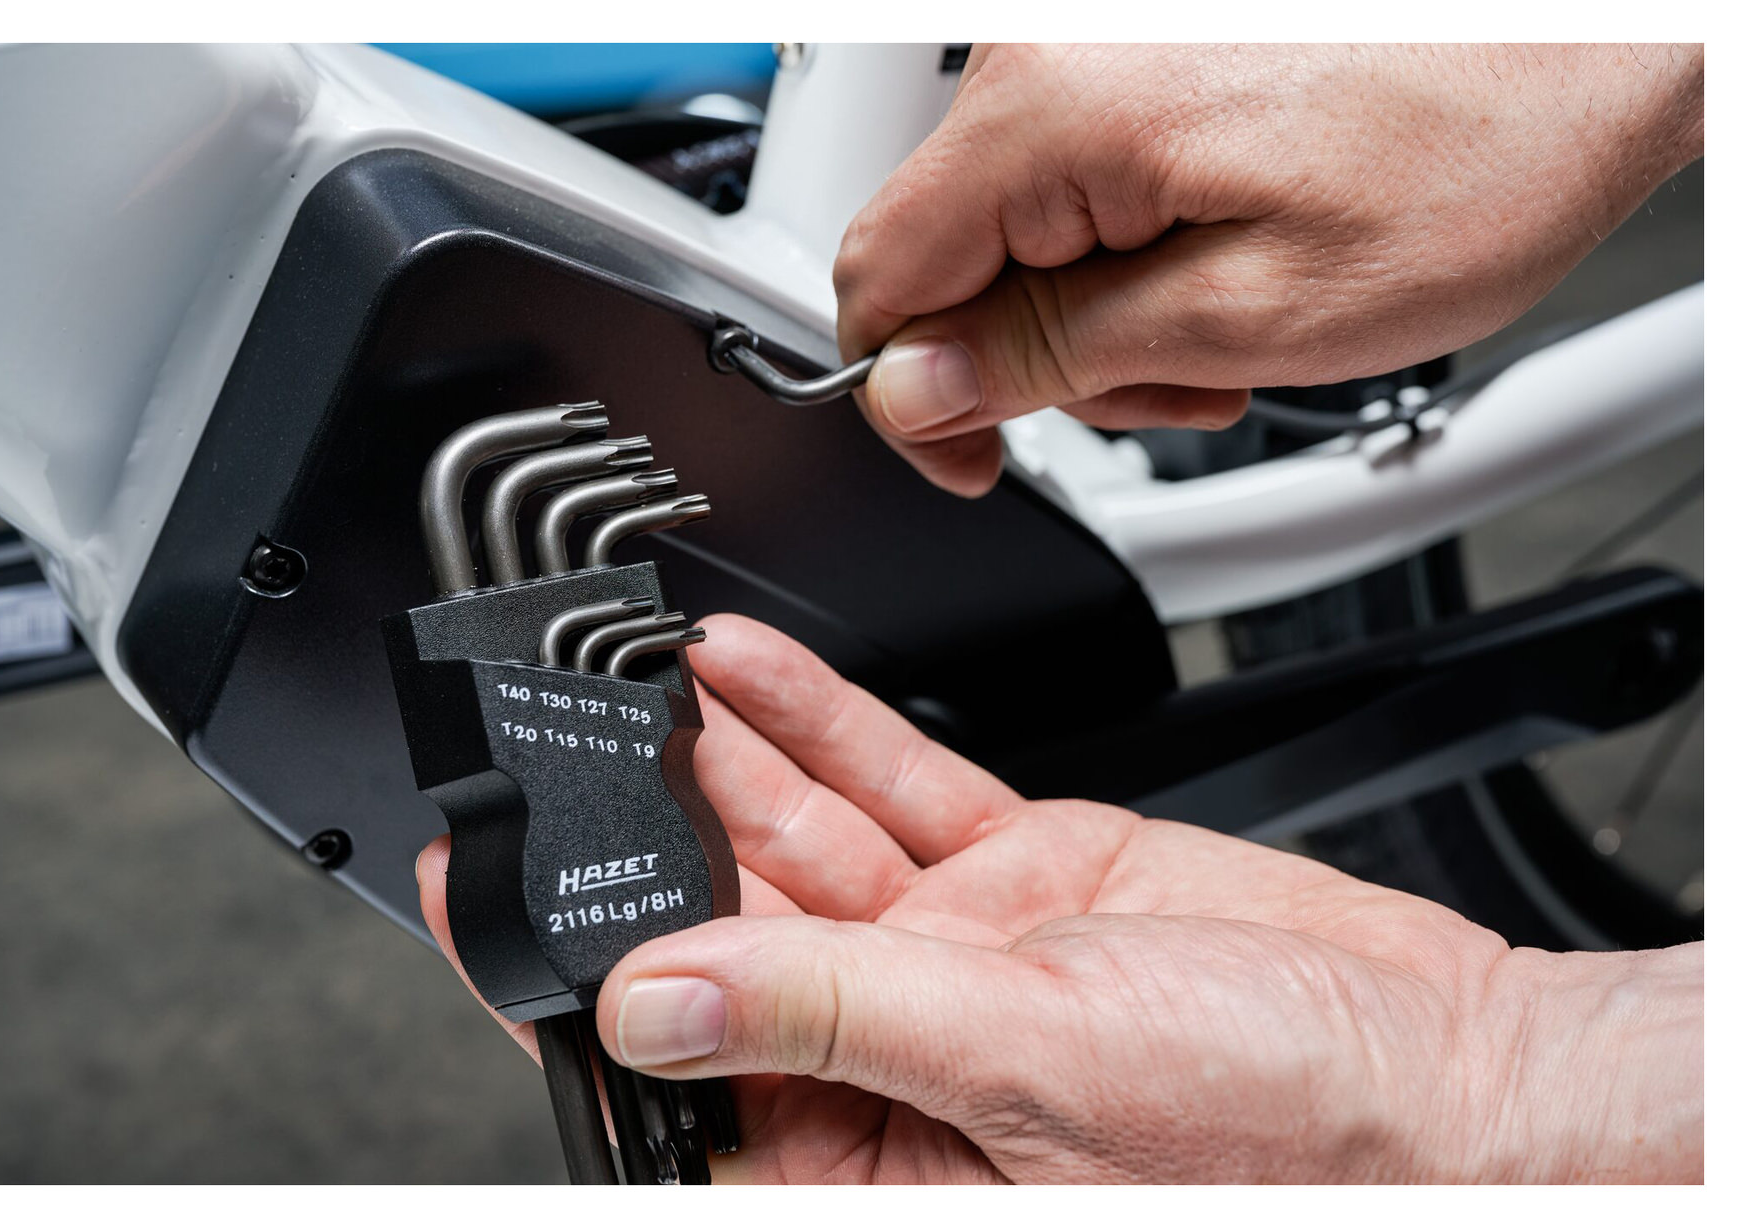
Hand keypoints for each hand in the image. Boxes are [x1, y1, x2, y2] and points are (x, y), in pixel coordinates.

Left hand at [416, 615, 1700, 1182]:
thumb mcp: (1021, 1070)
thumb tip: (659, 996)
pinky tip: (751, 675)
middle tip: (553, 735)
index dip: (569, 977)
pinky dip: (823, 723)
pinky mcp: (1020, 872)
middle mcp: (892, 1056)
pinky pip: (896, 785)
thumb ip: (831, 1014)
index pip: (673, 1063)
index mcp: (863, 1158)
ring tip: (636, 674)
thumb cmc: (1272, 1143)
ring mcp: (954, 953)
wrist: (1434, 1065)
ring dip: (722, 753)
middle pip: (723, 920)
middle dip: (640, 828)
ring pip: (799, 836)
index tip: (481, 894)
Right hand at [834, 43, 1703, 494]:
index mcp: (1053, 115)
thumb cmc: (1474, 150)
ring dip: (1098, 305)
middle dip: (1038, 356)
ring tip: (1222, 328)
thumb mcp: (1246, 314)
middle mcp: (1051, 49)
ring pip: (1016, 220)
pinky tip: (1220, 258)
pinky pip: (1075, 166)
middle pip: (949, 254)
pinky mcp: (1137, 40)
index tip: (975, 457)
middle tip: (1171, 388)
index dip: (913, 398)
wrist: (1602, 33)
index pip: (877, 280)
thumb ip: (1054, 356)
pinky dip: (1130, 237)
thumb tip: (917, 389)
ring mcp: (1091, 34)